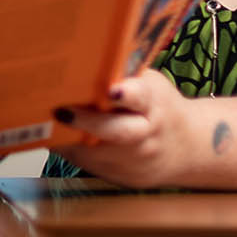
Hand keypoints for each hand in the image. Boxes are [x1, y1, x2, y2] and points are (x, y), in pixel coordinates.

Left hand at [56, 69, 206, 187]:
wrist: (187, 147)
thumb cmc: (159, 108)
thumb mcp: (151, 85)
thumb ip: (125, 76)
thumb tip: (90, 58)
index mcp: (152, 105)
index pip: (140, 98)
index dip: (126, 94)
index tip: (111, 90)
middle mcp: (145, 136)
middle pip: (117, 132)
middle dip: (86, 122)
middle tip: (60, 111)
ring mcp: (134, 161)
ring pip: (96, 153)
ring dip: (70, 138)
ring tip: (50, 123)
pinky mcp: (122, 177)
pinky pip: (90, 165)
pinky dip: (73, 151)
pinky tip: (61, 138)